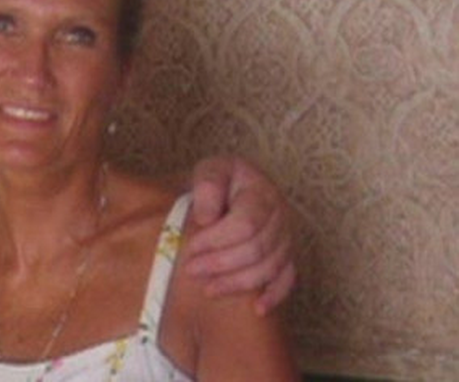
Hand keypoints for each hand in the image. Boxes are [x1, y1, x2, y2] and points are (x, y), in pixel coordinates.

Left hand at [183, 154, 295, 313]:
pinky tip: (257, 308)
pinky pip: (289, 279)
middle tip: (192, 270)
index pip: (245, 224)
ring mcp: (288, 237)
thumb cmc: (219, 181)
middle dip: (221, 264)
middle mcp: (281, 215)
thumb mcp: (209, 170)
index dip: (216, 240)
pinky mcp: (288, 254)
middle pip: (256, 250)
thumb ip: (207, 185)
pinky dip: (275, 295)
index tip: (190, 247)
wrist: (233, 186)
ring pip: (269, 268)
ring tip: (208, 288)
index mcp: (262, 192)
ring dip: (237, 283)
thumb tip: (206, 218)